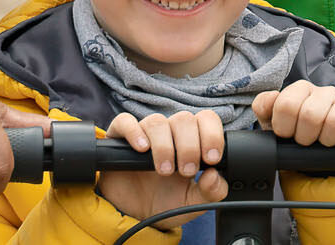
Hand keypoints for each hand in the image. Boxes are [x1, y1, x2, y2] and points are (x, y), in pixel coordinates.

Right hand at [95, 110, 228, 225]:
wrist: (135, 215)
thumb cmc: (167, 201)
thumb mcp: (194, 201)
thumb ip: (212, 192)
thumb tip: (214, 176)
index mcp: (192, 139)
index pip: (206, 119)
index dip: (212, 135)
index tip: (211, 159)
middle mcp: (169, 131)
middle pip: (184, 119)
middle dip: (189, 146)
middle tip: (187, 171)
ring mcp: (145, 133)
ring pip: (157, 121)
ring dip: (165, 146)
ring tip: (165, 170)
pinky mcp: (120, 139)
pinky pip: (124, 122)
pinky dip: (134, 132)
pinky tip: (142, 149)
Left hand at [251, 80, 334, 145]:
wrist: (328, 149)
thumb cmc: (301, 134)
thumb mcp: (275, 124)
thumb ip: (265, 108)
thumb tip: (268, 100)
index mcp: (302, 91)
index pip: (287, 103)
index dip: (284, 127)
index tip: (288, 135)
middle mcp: (325, 92)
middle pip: (311, 114)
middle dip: (306, 137)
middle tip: (308, 141)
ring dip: (329, 140)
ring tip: (327, 142)